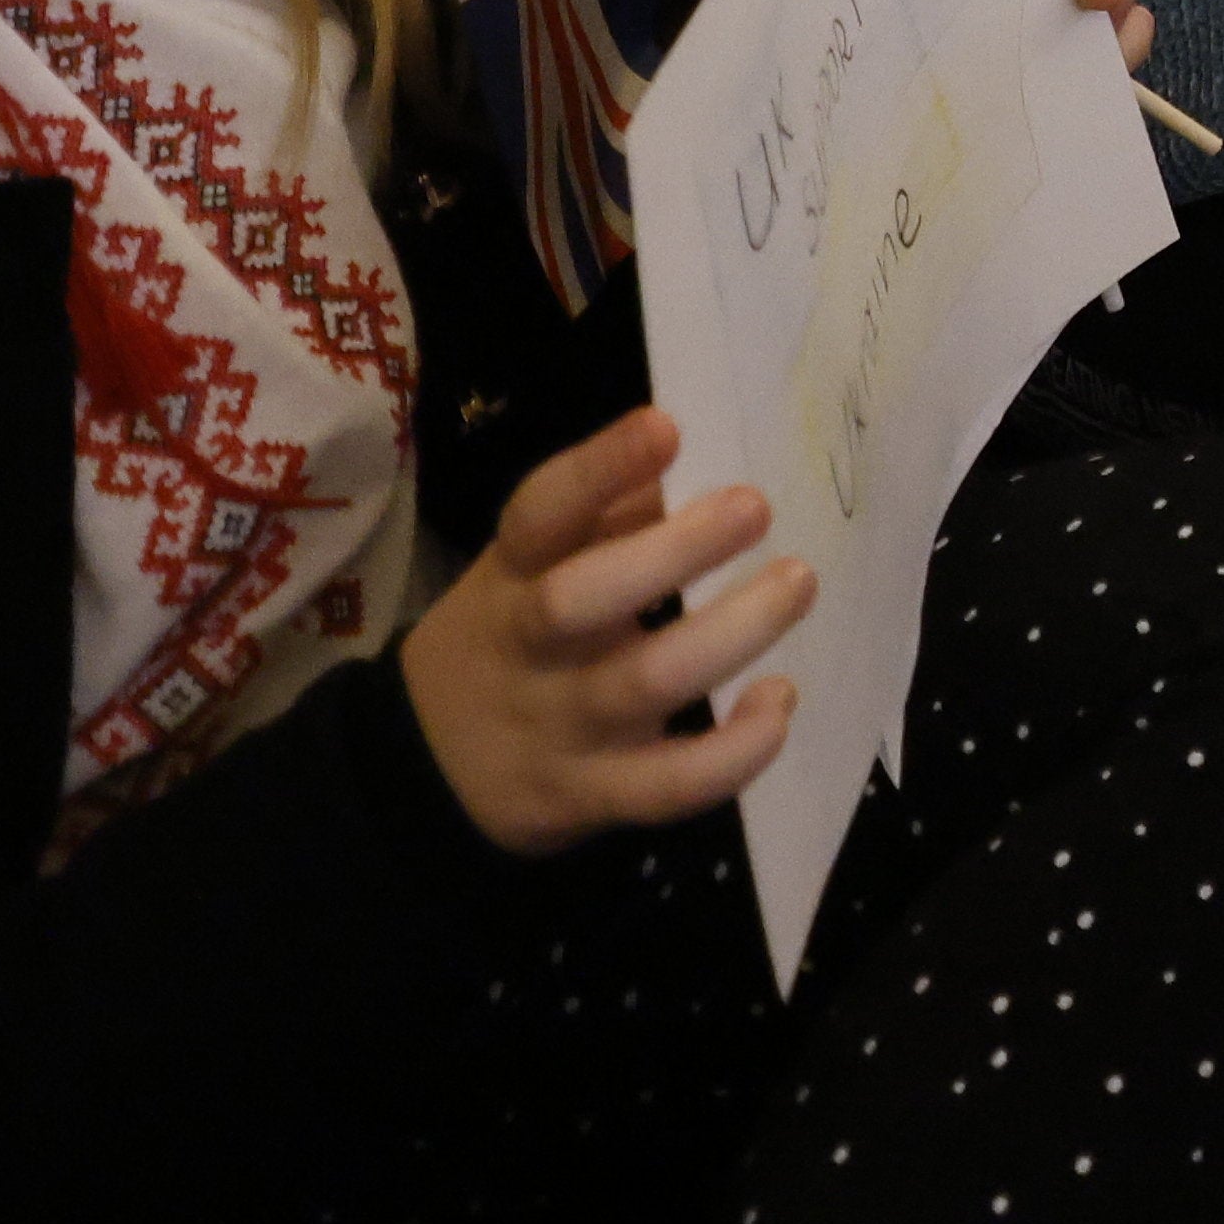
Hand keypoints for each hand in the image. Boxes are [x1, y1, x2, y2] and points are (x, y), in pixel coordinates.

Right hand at [402, 408, 803, 854]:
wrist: (427, 770)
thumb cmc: (512, 639)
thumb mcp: (528, 569)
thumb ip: (601, 514)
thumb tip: (679, 441)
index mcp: (510, 576)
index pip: (538, 516)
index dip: (597, 470)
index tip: (665, 426)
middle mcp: (528, 649)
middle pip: (582, 599)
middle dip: (673, 551)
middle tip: (755, 506)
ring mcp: (558, 729)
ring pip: (644, 684)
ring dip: (732, 633)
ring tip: (796, 582)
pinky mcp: (591, 797)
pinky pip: (667, 786)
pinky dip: (733, 752)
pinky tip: (778, 702)